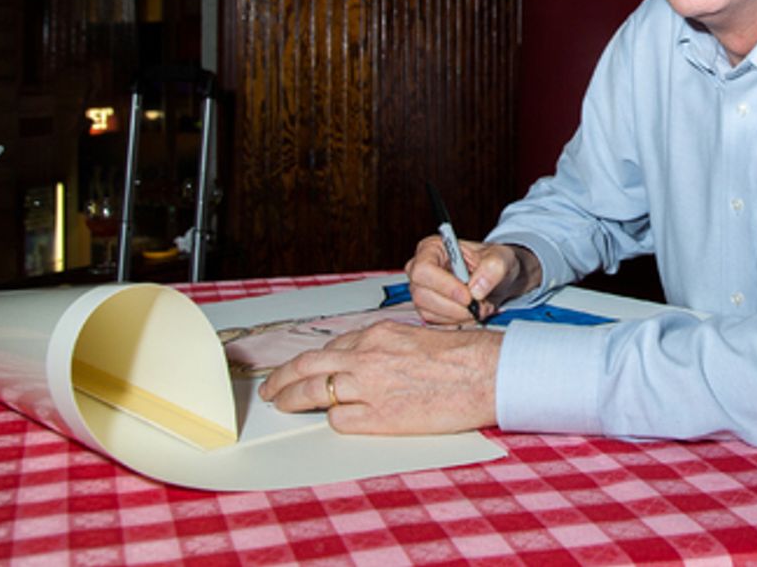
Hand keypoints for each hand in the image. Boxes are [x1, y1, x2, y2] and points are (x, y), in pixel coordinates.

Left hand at [257, 321, 500, 433]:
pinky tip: (338, 421)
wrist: (485, 374)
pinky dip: (335, 420)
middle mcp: (367, 357)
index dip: (309, 362)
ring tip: (283, 406)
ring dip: (293, 400)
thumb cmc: (461, 356)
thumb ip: (383, 348)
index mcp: (377, 334)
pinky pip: (340, 420)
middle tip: (271, 389)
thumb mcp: (414, 338)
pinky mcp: (380, 417)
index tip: (299, 369)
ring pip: (314, 393)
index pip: (330, 348)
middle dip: (282, 378)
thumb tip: (361, 363)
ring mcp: (370, 387)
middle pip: (307, 367)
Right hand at [405, 237, 540, 323]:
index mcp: (431, 248)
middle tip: (480, 306)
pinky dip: (457, 322)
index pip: (424, 270)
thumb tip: (476, 289)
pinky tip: (473, 313)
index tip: (468, 296)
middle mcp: (420, 269)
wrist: (497, 278)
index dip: (445, 286)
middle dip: (455, 306)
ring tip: (481, 308)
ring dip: (459, 315)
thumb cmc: (494, 262)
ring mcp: (421, 291)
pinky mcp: (427, 309)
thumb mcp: (501, 257)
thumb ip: (493, 268)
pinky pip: (435, 322)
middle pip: (422, 295)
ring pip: (428, 312)